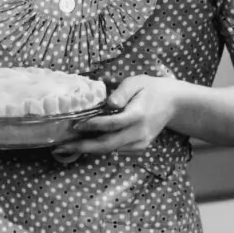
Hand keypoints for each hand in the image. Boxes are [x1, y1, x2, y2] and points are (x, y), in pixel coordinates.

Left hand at [51, 74, 181, 160]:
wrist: (173, 103)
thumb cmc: (150, 89)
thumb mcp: (136, 82)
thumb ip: (122, 91)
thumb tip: (109, 102)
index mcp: (138, 115)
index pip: (112, 124)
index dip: (93, 126)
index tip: (75, 125)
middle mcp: (139, 132)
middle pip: (108, 144)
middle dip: (82, 147)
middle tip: (60, 147)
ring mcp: (140, 142)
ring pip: (110, 150)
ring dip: (87, 149)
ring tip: (66, 147)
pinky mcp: (140, 147)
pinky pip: (117, 150)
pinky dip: (100, 148)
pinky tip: (84, 144)